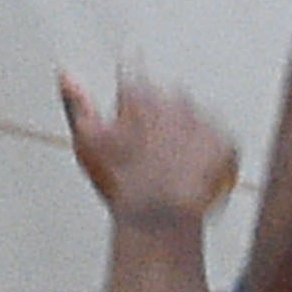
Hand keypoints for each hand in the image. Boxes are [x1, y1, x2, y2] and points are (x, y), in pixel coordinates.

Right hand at [59, 72, 237, 230]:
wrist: (158, 217)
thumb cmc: (119, 183)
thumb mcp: (87, 142)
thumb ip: (76, 104)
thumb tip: (65, 73)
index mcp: (140, 93)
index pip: (134, 81)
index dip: (130, 109)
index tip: (130, 133)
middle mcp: (174, 98)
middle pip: (167, 104)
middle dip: (161, 126)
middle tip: (150, 162)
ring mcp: (203, 120)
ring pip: (194, 124)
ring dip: (185, 142)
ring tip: (171, 175)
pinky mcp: (225, 142)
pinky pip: (218, 146)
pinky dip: (208, 161)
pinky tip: (191, 180)